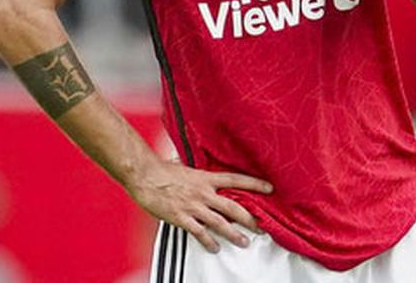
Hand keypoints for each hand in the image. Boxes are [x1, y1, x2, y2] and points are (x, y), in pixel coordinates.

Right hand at [125, 159, 272, 252]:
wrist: (145, 176)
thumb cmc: (163, 170)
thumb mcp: (187, 167)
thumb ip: (199, 174)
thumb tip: (207, 174)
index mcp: (206, 178)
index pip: (236, 180)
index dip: (254, 184)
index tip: (270, 189)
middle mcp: (204, 193)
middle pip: (233, 207)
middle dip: (250, 219)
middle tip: (262, 227)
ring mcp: (194, 206)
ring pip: (220, 223)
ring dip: (234, 235)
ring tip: (245, 243)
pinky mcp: (182, 218)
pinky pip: (199, 233)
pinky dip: (209, 242)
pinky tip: (215, 248)